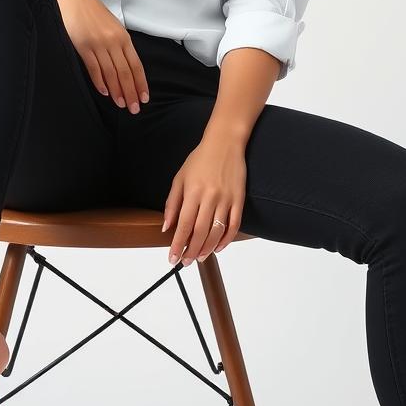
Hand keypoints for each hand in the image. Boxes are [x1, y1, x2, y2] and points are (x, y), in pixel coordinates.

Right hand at [50, 0, 149, 113]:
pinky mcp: (83, 46)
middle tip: (134, 109)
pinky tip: (105, 92)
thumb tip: (124, 65)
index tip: (144, 98)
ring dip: (117, 91)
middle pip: (125, 72)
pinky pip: (94, 68)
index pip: (136, 65)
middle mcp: (113, 41)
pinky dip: (100, 81)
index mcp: (123, 37)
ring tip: (121, 104)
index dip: (140, 83)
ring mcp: (98, 44)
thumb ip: (118, 43)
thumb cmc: (92, 12)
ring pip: (111, 73)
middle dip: (131, 92)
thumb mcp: (111, 25)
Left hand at [162, 134, 245, 264]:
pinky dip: (226, 239)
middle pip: (199, 232)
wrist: (225, 142)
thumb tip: (166, 227)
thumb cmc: (200, 159)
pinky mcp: (239, 200)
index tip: (172, 258)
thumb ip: (172, 203)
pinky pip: (234, 225)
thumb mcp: (180, 177)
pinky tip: (218, 247)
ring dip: (207, 249)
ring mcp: (226, 199)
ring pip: (216, 232)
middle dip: (191, 251)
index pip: (183, 225)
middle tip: (185, 262)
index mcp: (192, 191)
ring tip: (199, 258)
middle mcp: (209, 197)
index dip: (177, 244)